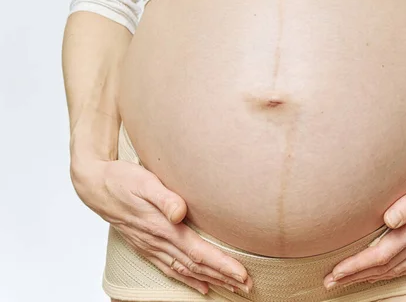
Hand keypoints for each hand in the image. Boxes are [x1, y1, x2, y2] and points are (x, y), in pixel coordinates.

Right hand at [70, 156, 252, 294]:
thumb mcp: (144, 181)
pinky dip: (188, 280)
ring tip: (232, 289)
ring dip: (211, 281)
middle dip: (224, 278)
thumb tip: (180, 212)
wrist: (95, 187)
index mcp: (163, 228)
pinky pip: (169, 269)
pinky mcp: (146, 247)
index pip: (198, 252)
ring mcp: (151, 247)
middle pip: (196, 266)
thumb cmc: (123, 180)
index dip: (222, 265)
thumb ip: (164, 197)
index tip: (242, 274)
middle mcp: (158, 242)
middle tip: (247, 287)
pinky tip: (201, 286)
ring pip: (186, 271)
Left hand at [323, 150, 405, 287]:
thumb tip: (389, 219)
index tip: (336, 271)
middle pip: (385, 267)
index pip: (382, 253)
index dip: (358, 265)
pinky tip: (381, 275)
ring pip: (397, 269)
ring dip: (370, 277)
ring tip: (346, 282)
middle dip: (356, 276)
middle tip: (329, 282)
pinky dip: (391, 274)